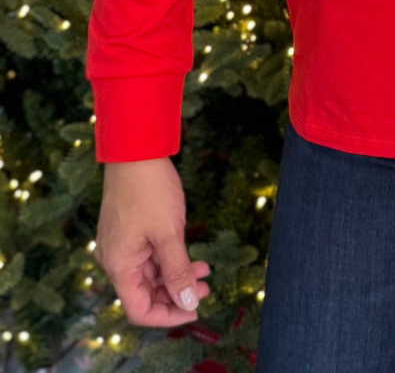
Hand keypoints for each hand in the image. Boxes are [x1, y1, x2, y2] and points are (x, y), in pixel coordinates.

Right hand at [95, 157, 209, 326]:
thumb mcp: (169, 233)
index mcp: (120, 266)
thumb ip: (177, 270)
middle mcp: (116, 260)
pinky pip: (149, 257)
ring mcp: (121, 245)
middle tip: (206, 288)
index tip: (194, 308)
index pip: (139, 310)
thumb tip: (187, 302)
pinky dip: (170, 260)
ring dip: (176, 276)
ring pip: (150, 274)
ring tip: (205, 272)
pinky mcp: (129, 232)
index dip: (168, 316)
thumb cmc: (150, 189)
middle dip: (176, 294)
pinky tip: (192, 257)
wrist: (135, 150)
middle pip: (145, 293)